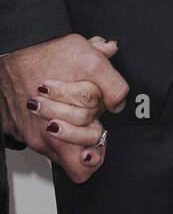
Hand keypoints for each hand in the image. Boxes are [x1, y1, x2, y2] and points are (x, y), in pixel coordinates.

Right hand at [0, 33, 128, 182]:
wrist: (16, 45)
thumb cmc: (49, 52)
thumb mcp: (92, 61)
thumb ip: (113, 85)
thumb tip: (119, 102)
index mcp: (58, 133)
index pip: (83, 168)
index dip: (97, 152)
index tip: (100, 134)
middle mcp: (38, 138)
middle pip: (69, 159)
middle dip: (84, 140)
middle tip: (90, 120)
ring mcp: (24, 132)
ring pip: (52, 145)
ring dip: (66, 130)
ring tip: (71, 108)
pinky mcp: (13, 124)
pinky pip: (33, 132)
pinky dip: (45, 120)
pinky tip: (53, 101)